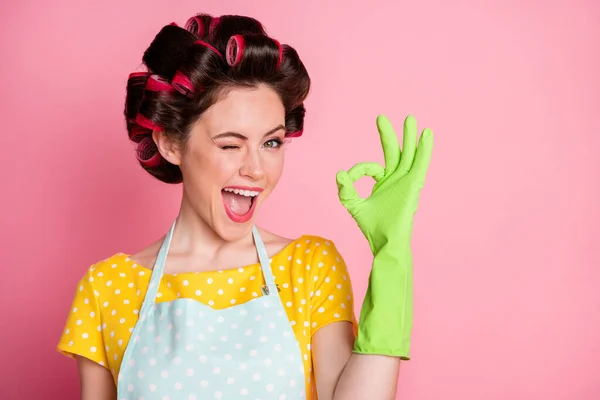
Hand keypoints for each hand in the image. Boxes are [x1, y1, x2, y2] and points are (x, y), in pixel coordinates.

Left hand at [336, 114, 432, 253]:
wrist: (386, 241)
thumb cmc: (372, 227)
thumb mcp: (353, 205)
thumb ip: (346, 189)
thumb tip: (339, 173)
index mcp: (383, 183)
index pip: (370, 167)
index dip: (358, 170)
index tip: (349, 178)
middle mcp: (396, 180)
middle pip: (393, 151)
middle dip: (388, 134)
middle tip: (380, 117)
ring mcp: (405, 181)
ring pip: (408, 154)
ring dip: (409, 136)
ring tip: (410, 119)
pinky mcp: (414, 185)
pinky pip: (420, 164)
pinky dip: (424, 150)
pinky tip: (427, 135)